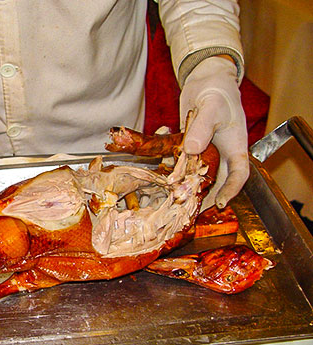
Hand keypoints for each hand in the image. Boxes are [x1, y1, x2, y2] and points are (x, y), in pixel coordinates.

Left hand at [180, 56, 248, 208]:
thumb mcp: (212, 107)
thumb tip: (192, 148)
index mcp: (234, 146)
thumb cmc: (218, 92)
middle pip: (214, 181)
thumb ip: (203, 127)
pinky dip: (168, 160)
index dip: (231, 190)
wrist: (206, 80)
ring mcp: (203, 151)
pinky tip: (160, 159)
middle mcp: (220, 153)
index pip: (239, 174)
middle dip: (202, 196)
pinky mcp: (187, 146)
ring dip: (181, 183)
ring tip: (167, 196)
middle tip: (188, 210)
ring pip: (193, 173)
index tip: (220, 203)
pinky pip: (178, 158)